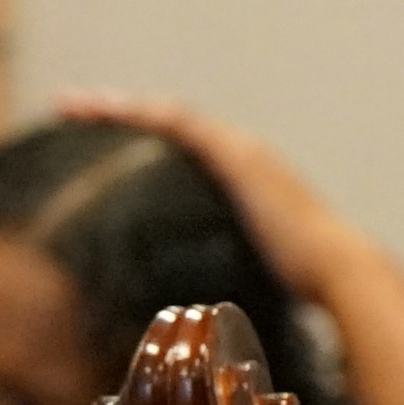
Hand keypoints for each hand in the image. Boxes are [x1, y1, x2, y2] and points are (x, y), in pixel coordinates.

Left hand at [55, 91, 388, 309]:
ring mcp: (240, 150)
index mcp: (241, 174)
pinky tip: (110, 109)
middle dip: (118, 112)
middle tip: (69, 106)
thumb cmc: (298, 279)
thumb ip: (219, 264)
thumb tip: (193, 300)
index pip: (181, 143)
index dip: (141, 133)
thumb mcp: (247, 266)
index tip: (98, 135)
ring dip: (119, 107)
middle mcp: (240, 152)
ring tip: (73, 104)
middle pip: (169, 121)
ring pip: (169, 115)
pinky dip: (144, 114)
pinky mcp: (238, 157)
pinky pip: (182, 125)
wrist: (334, 268)